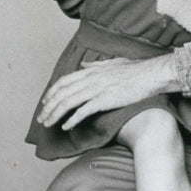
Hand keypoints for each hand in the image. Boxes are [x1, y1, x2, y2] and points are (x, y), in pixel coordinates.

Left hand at [37, 55, 176, 130]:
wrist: (149, 75)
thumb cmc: (135, 70)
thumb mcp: (112, 63)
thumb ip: (95, 65)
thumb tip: (82, 65)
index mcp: (90, 71)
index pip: (63, 82)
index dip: (51, 93)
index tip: (45, 103)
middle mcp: (90, 79)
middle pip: (62, 94)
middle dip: (48, 107)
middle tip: (41, 118)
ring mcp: (96, 89)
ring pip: (68, 103)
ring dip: (55, 115)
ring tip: (48, 124)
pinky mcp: (104, 100)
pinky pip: (83, 111)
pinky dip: (72, 120)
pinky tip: (66, 127)